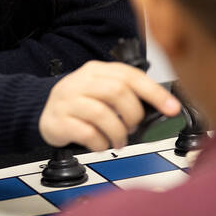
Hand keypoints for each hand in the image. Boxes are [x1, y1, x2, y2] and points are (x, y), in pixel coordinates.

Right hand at [39, 61, 180, 150]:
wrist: (43, 111)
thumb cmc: (80, 103)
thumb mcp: (102, 91)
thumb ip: (126, 95)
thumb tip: (160, 108)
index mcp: (97, 71)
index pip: (131, 76)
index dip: (154, 93)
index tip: (171, 108)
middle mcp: (81, 82)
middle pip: (117, 92)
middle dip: (133, 115)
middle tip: (133, 127)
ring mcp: (68, 100)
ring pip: (101, 113)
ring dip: (117, 133)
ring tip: (118, 140)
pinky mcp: (58, 120)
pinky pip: (85, 133)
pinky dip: (99, 143)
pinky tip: (100, 144)